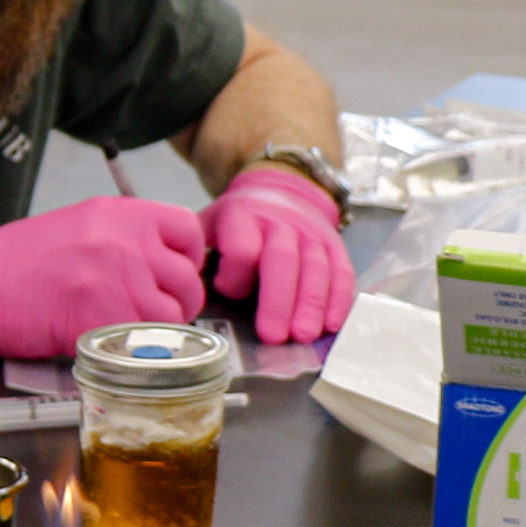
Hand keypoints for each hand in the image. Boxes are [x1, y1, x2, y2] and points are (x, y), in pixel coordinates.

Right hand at [0, 196, 206, 362]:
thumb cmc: (19, 261)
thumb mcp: (79, 224)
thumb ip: (126, 235)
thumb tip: (166, 257)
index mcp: (120, 213)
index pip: (188, 230)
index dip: (187, 257)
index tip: (172, 273)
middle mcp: (125, 242)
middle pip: (186, 279)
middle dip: (177, 301)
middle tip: (153, 311)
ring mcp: (116, 282)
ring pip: (172, 316)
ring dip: (159, 330)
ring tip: (130, 330)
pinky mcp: (102, 321)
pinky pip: (145, 342)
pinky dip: (135, 349)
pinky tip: (111, 343)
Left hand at [206, 166, 353, 343]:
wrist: (282, 189)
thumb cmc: (240, 221)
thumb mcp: (210, 225)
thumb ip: (197, 255)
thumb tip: (184, 293)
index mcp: (243, 216)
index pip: (242, 248)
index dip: (235, 275)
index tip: (227, 293)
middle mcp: (280, 222)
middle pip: (281, 261)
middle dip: (278, 301)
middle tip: (275, 337)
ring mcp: (311, 233)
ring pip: (315, 268)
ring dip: (311, 305)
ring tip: (304, 336)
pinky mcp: (335, 245)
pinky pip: (341, 272)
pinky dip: (339, 300)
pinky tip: (332, 325)